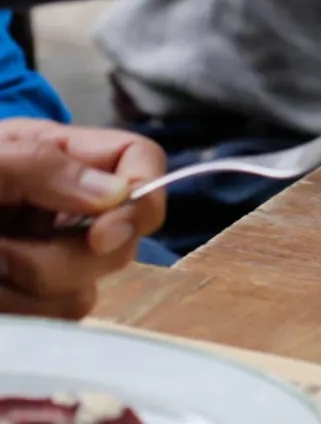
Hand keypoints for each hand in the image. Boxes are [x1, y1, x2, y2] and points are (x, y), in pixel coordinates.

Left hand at [0, 121, 165, 317]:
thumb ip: (45, 166)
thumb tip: (118, 195)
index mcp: (66, 159)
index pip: (141, 161)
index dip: (144, 196)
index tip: (102, 237)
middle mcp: (70, 209)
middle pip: (120, 243)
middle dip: (61, 260)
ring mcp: (51, 257)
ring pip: (84, 293)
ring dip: (26, 290)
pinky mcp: (31, 300)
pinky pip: (51, 321)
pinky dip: (16, 313)